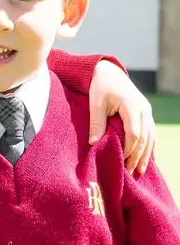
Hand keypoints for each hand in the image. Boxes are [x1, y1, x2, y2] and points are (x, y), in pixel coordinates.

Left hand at [89, 60, 154, 175]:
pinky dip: (150, 145)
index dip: (129, 149)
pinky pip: (151, 132)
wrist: (108, 71)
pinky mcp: (145, 112)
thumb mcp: (95, 103)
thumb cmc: (100, 86)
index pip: (134, 133)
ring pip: (150, 136)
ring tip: (140, 170)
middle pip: (144, 138)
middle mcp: (143, 109)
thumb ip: (97, 123)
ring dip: (146, 154)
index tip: (122, 161)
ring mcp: (146, 111)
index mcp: (131, 106)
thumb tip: (94, 144)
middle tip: (131, 172)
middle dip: (138, 156)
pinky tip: (149, 158)